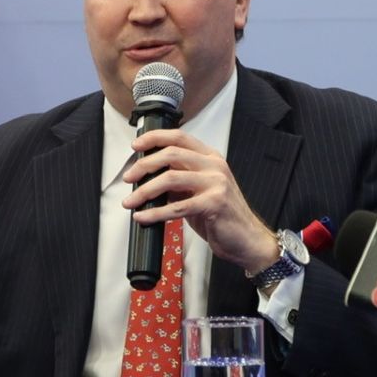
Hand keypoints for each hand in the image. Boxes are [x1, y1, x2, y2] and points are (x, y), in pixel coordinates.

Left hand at [123, 130, 278, 273]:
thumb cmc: (224, 217)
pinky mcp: (213, 204)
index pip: (179, 137)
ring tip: (131, 201)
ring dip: (145, 190)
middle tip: (129, 178)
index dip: (155, 138)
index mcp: (211, 158)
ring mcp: (215, 184)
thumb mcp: (201, 191)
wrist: (248, 239)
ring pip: (170, 178)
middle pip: (171, 154)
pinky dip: (155, 213)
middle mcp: (214, 166)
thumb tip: (150, 179)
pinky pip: (176, 206)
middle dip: (144, 165)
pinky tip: (144, 217)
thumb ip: (180, 181)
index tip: (136, 146)